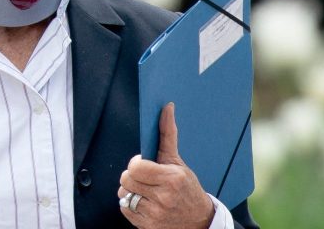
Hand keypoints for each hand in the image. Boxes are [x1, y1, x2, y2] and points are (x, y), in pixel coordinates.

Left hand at [117, 103, 214, 227]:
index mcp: (172, 178)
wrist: (199, 221)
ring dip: (130, 192)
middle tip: (144, 179)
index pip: (135, 168)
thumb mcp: (178, 162)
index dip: (135, 164)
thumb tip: (167, 107)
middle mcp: (164, 198)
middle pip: (126, 180)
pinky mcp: (148, 226)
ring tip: (145, 192)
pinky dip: (130, 206)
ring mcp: (155, 214)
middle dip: (132, 177)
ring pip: (124, 195)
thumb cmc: (187, 188)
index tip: (143, 165)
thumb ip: (167, 134)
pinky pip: (125, 210)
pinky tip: (144, 203)